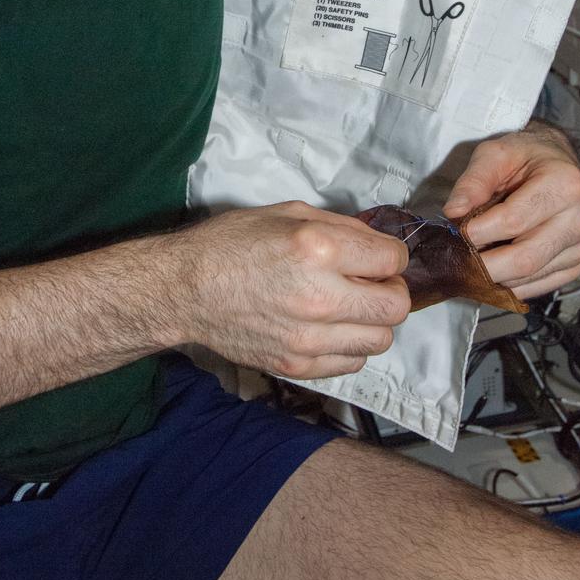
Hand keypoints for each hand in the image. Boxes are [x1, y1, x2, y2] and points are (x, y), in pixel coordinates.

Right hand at [169, 202, 409, 380]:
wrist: (184, 290)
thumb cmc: (230, 244)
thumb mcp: (287, 212)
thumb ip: (340, 226)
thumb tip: (377, 243)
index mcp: (318, 248)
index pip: (393, 259)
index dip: (390, 255)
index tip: (377, 257)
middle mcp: (319, 297)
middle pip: (395, 307)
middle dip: (390, 290)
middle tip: (369, 283)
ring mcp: (309, 339)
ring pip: (380, 340)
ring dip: (372, 321)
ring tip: (348, 307)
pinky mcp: (297, 366)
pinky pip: (352, 362)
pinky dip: (349, 345)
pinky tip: (328, 328)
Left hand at [443, 122, 579, 299]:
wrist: (556, 162)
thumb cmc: (526, 156)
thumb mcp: (496, 154)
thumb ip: (473, 181)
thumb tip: (454, 212)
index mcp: (563, 185)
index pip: (513, 221)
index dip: (478, 232)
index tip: (456, 232)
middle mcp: (578, 219)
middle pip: (524, 259)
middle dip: (483, 265)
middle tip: (457, 258)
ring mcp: (579, 246)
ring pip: (529, 277)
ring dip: (494, 275)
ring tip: (472, 260)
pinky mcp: (574, 264)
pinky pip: (538, 286)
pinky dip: (510, 284)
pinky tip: (494, 268)